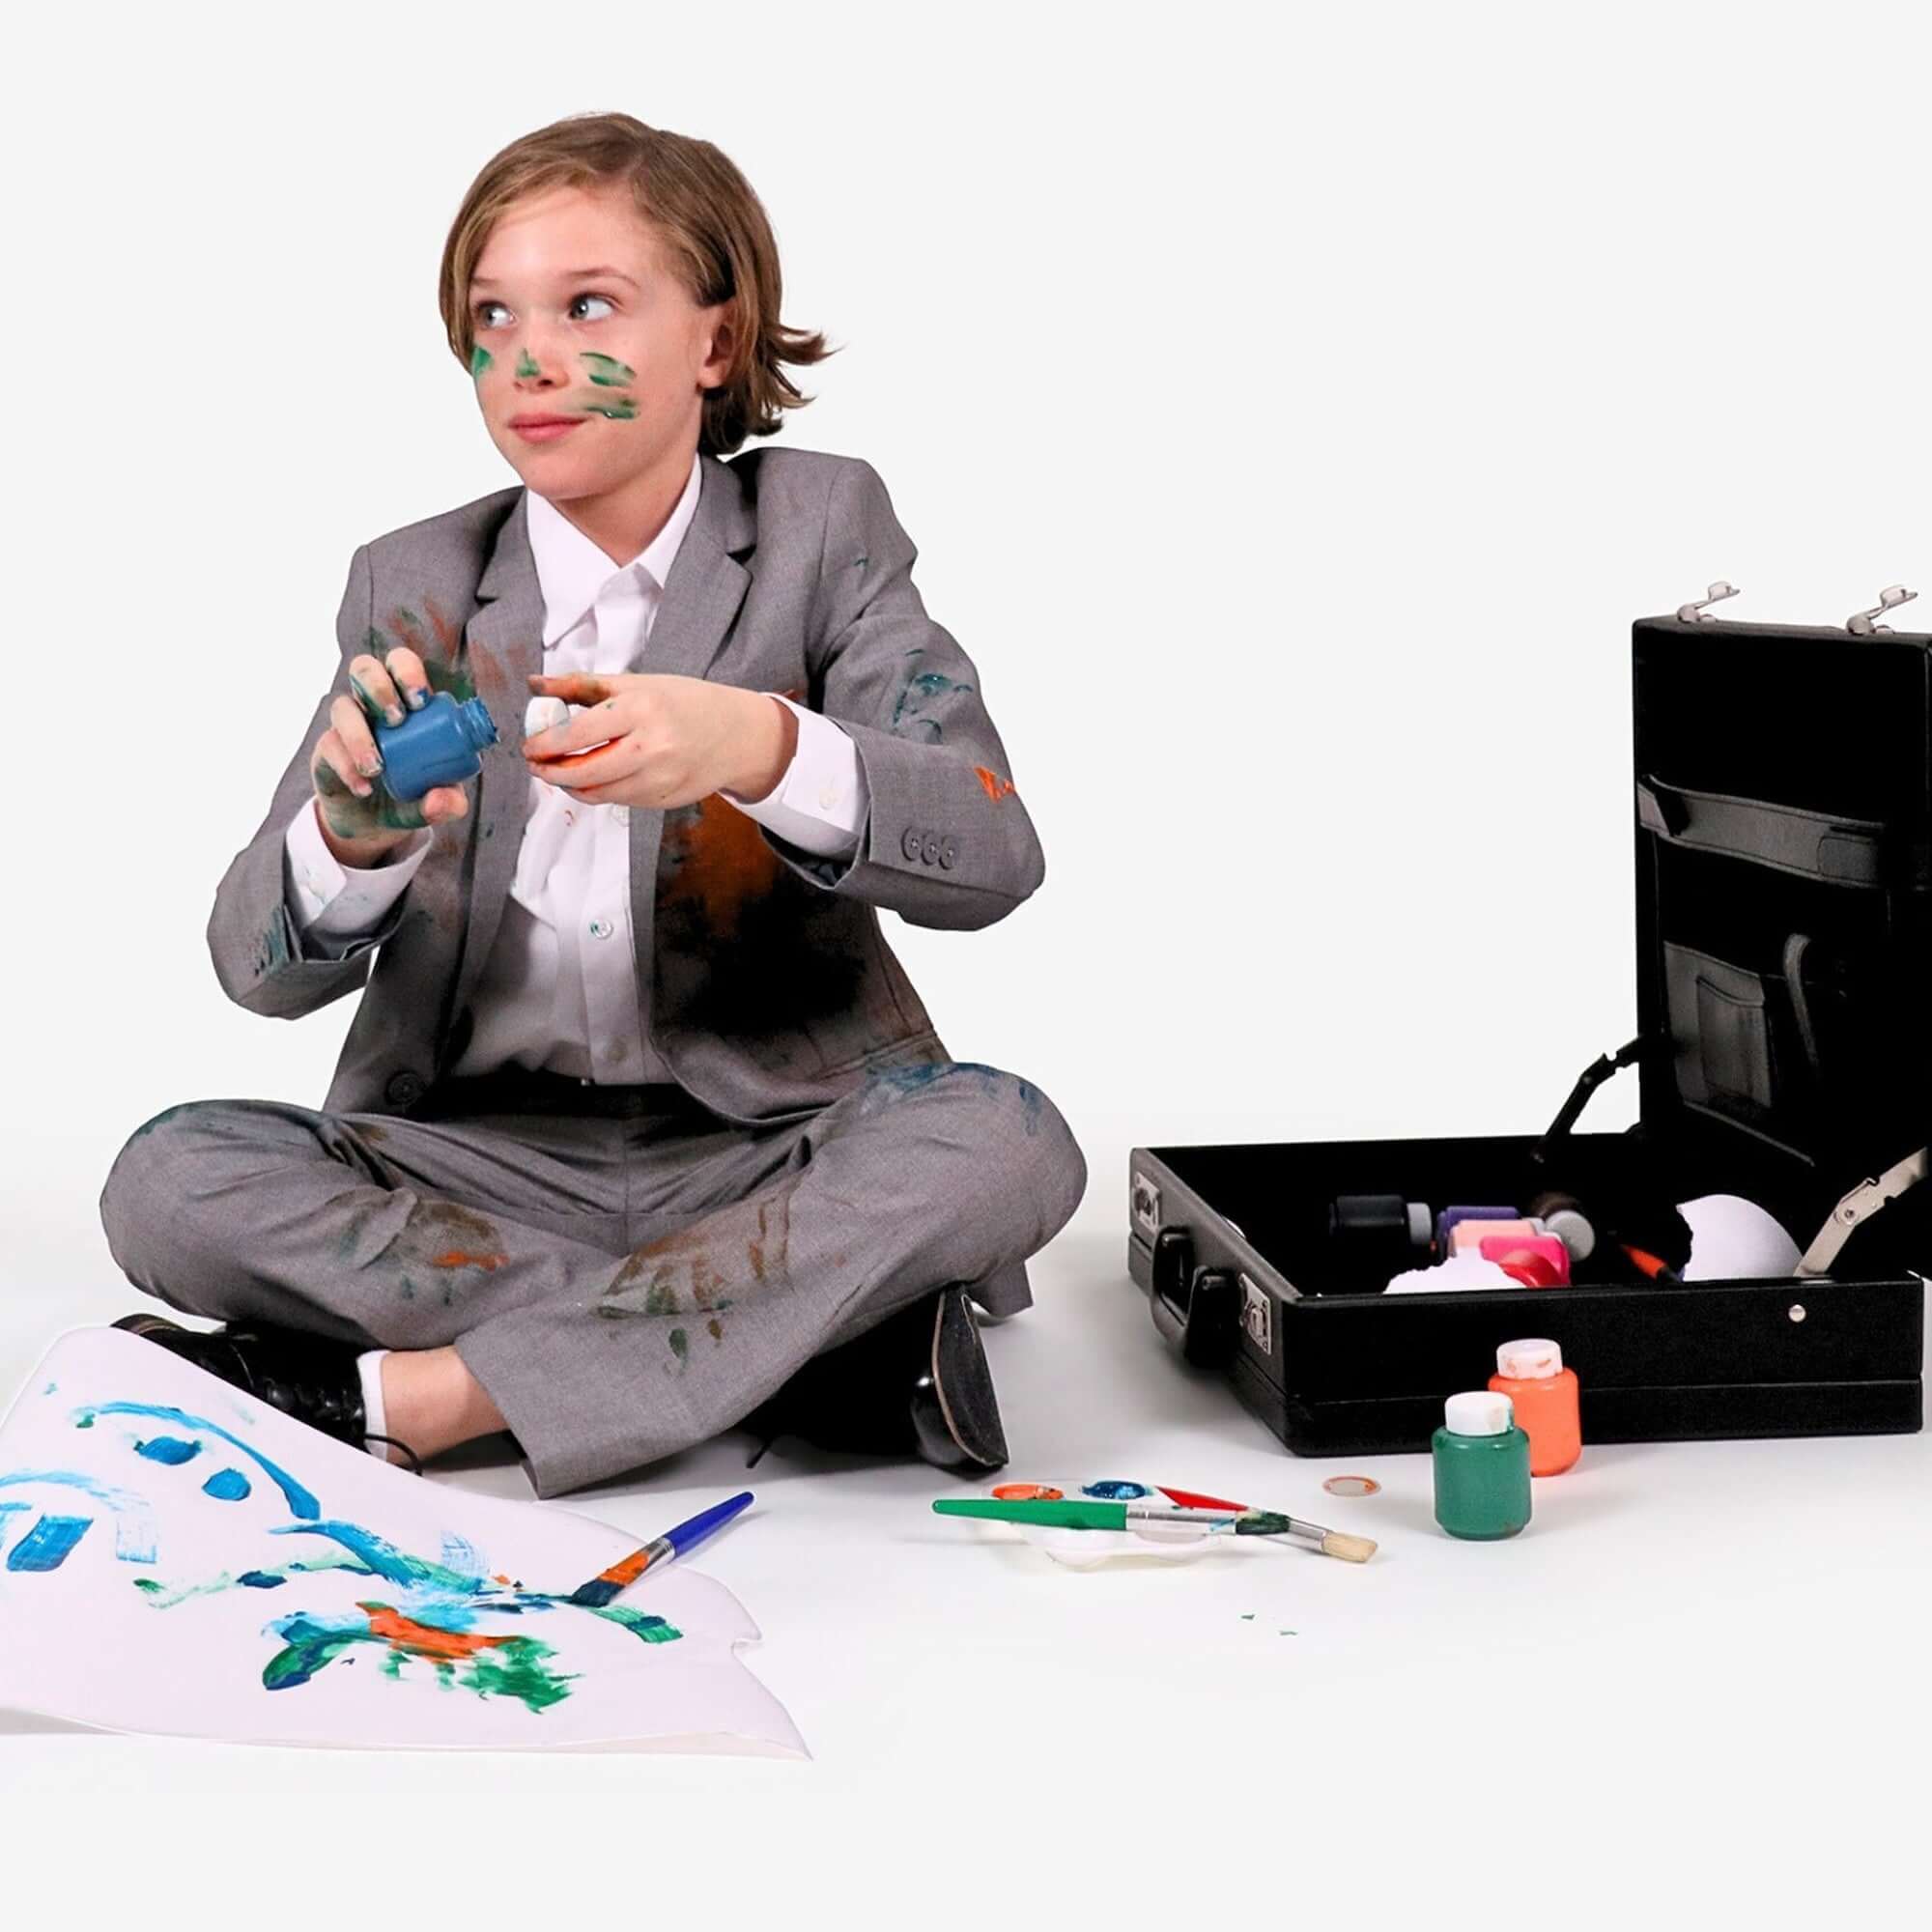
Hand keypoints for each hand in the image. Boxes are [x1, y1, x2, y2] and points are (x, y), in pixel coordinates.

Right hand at [310, 642, 471, 861]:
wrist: (376, 826)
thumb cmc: (414, 797)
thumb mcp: (440, 803)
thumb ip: (450, 802)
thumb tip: (440, 800)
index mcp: (408, 702)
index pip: (402, 665)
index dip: (408, 672)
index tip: (420, 700)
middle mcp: (373, 705)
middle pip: (364, 668)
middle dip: (379, 687)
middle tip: (397, 719)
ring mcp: (348, 725)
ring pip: (341, 705)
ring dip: (359, 734)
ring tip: (377, 767)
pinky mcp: (326, 750)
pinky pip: (329, 745)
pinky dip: (347, 766)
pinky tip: (363, 787)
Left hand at [521, 671, 791, 809]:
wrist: (736, 735)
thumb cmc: (686, 703)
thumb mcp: (638, 684)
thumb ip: (583, 686)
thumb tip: (535, 683)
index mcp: (642, 710)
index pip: (579, 734)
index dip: (546, 744)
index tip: (530, 745)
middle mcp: (652, 748)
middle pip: (584, 772)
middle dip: (551, 772)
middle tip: (536, 765)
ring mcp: (660, 778)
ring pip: (599, 793)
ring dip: (571, 785)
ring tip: (559, 772)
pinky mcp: (664, 799)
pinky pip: (619, 800)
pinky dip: (599, 791)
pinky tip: (592, 778)